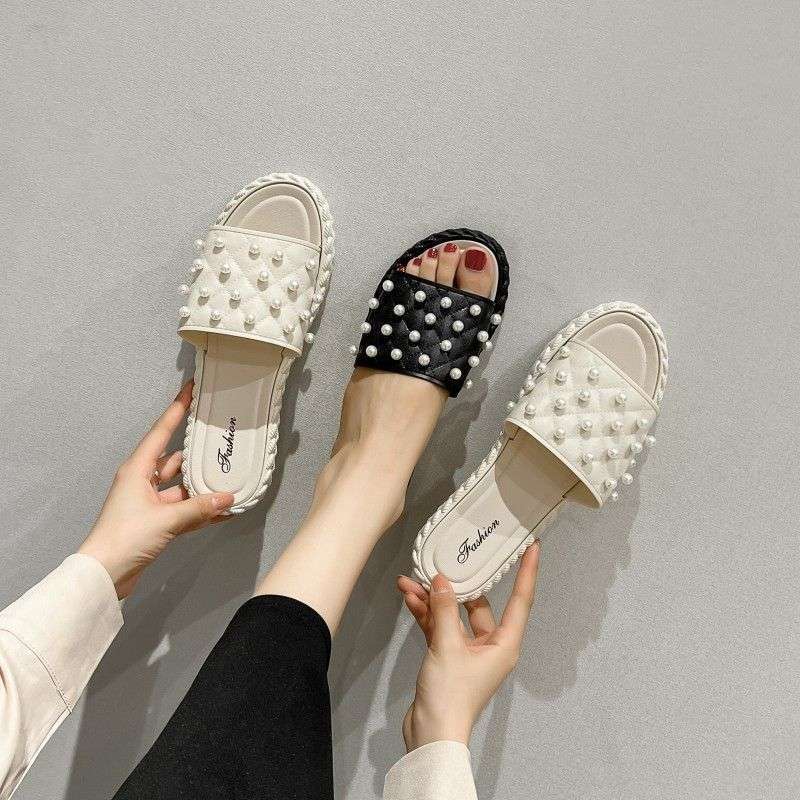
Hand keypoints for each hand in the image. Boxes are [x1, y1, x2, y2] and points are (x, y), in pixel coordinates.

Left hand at [79, 382, 233, 597]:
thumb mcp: (167, 520)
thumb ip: (200, 507)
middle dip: (197, 452)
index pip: (161, 432)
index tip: (190, 389)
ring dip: (201, 485)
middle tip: (220, 438)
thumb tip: (229, 498)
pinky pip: (182, 509)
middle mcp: (142, 481)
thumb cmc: (126, 537)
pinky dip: (199, 509)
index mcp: (137, 469)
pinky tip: (221, 511)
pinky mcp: (154, 522)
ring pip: (180, 485)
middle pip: (174, 458)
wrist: (103, 575)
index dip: (176, 410)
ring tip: (229, 478)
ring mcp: (148, 502)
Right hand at [396, 542, 540, 750]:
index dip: (527, 572)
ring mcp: (469, 652)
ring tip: (409, 580)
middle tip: (443, 561)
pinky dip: (426, 614)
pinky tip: (409, 598)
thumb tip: (442, 580)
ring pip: (453, 615)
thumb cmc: (451, 694)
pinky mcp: (449, 657)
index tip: (532, 547)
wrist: (431, 735)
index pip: (520, 600)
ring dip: (432, 599)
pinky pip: (440, 628)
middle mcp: (491, 645)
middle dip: (455, 585)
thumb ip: (444, 610)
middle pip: (478, 605)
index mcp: (504, 643)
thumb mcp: (447, 646)